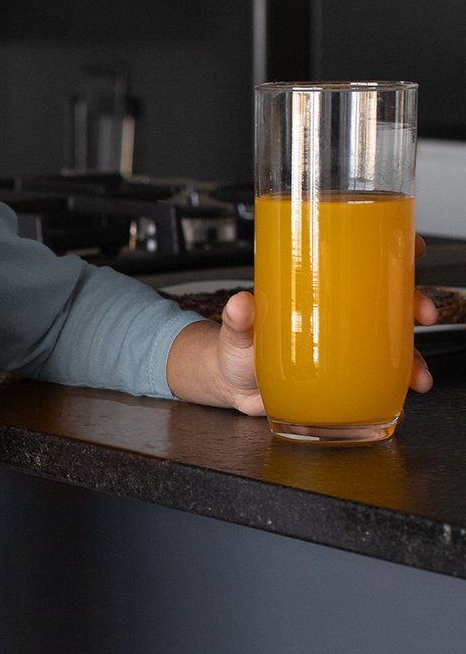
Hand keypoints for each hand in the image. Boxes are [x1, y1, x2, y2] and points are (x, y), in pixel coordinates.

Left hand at [166, 232, 436, 410]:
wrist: (231, 386)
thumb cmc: (237, 348)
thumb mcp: (238, 331)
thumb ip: (238, 320)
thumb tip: (240, 304)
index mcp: (318, 293)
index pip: (362, 264)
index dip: (393, 251)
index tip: (414, 246)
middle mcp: (339, 318)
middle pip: (388, 302)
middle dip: (414, 304)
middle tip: (421, 313)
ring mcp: (344, 349)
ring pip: (391, 346)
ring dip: (412, 359)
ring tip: (415, 377)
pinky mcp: (343, 379)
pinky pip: (377, 383)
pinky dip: (392, 394)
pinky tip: (398, 406)